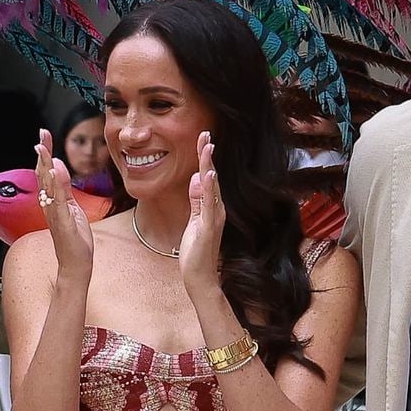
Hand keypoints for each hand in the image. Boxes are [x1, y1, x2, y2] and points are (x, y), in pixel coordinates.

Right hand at [35, 129, 92, 280]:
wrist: (75, 263)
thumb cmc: (74, 238)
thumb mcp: (71, 208)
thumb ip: (64, 190)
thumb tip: (59, 170)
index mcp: (52, 200)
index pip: (46, 172)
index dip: (44, 153)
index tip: (43, 135)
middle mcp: (49, 205)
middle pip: (43, 174)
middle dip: (42, 153)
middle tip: (42, 134)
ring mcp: (54, 213)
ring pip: (47, 185)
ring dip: (44, 165)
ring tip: (43, 149)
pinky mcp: (62, 221)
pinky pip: (58, 201)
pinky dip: (56, 185)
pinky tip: (54, 171)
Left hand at [179, 131, 223, 300]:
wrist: (201, 277)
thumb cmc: (196, 252)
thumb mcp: (194, 221)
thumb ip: (196, 201)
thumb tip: (196, 179)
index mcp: (212, 207)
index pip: (208, 178)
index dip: (205, 158)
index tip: (203, 139)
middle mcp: (217, 209)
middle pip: (212, 177)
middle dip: (208, 155)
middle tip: (205, 133)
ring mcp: (214, 217)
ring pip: (212, 186)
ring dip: (209, 165)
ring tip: (207, 146)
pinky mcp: (208, 226)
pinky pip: (209, 204)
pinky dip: (210, 188)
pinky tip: (208, 174)